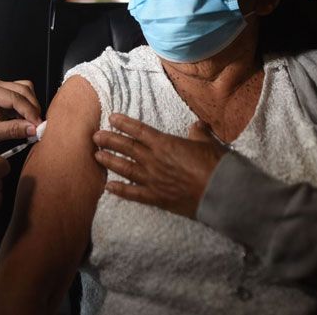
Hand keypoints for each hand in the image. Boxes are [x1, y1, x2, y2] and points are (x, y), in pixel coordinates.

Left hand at [0, 79, 41, 151]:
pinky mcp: (3, 96)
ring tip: (29, 125)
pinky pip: (21, 98)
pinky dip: (25, 109)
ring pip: (25, 91)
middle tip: (37, 127)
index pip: (16, 98)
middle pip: (24, 90)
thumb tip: (34, 128)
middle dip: (33, 109)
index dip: (30, 112)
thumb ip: (13, 130)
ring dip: (30, 107)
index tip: (39, 126)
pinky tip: (23, 122)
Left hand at [93, 113, 226, 218]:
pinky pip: (133, 194)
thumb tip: (197, 126)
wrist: (221, 192)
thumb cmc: (215, 164)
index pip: (139, 130)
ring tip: (96, 156)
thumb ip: (197, 134)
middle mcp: (154, 160)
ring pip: (125, 168)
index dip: (123, 123)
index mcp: (165, 144)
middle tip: (95, 137)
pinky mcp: (156, 197)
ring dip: (109, 161)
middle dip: (109, 141)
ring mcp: (153, 180)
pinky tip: (108, 187)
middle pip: (126, 147)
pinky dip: (120, 191)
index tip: (111, 118)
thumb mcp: (207, 142)